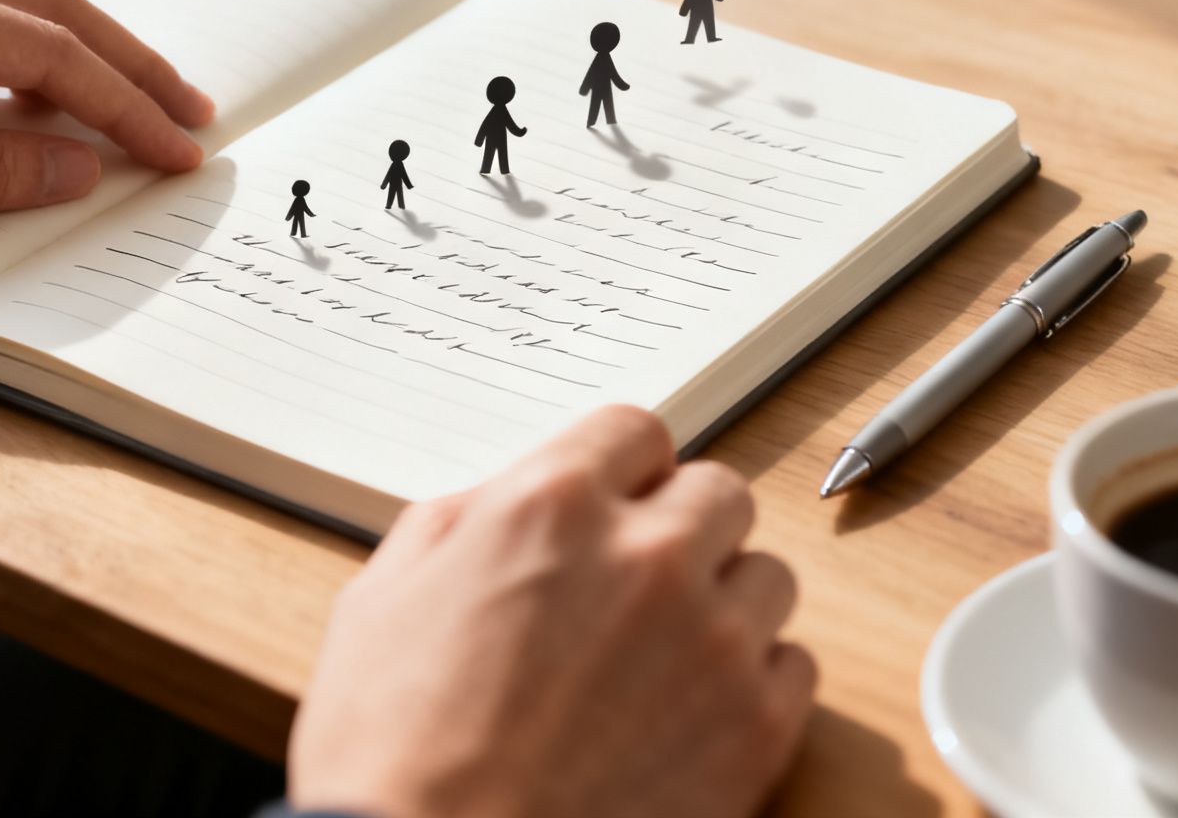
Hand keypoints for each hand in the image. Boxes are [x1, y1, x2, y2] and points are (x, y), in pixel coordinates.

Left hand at [0, 0, 211, 254]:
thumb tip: (81, 167)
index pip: (49, 52)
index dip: (125, 105)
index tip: (181, 150)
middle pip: (41, 6)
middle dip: (123, 62)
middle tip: (190, 114)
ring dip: (70, 56)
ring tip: (129, 107)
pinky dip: (8, 58)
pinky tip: (28, 100)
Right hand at [290, 405, 815, 817]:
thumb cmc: (390, 747)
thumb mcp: (381, 595)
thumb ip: (460, 523)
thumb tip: (505, 503)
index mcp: (549, 505)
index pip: (635, 430)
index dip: (622, 469)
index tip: (616, 501)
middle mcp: (645, 555)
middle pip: (718, 491)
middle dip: (681, 526)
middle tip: (638, 579)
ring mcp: (711, 640)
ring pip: (767, 575)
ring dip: (722, 602)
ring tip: (664, 655)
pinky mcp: (755, 727)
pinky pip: (795, 667)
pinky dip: (754, 682)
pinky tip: (691, 713)